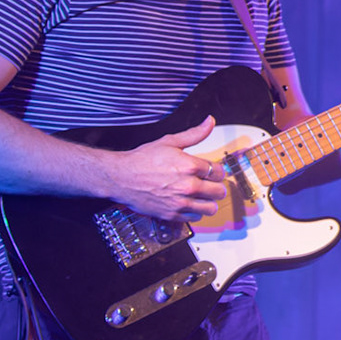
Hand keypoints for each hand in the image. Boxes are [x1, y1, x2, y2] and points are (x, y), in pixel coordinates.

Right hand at [103, 115, 227, 221]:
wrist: (120, 177)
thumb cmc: (142, 160)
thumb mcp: (169, 142)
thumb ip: (194, 134)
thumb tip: (209, 122)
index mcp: (191, 166)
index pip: (220, 172)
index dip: (216, 171)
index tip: (211, 171)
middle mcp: (188, 186)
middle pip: (219, 192)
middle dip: (215, 186)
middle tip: (208, 184)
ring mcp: (180, 202)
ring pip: (211, 207)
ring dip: (208, 201)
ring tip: (201, 196)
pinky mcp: (172, 214)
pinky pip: (196, 218)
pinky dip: (195, 212)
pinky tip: (189, 203)